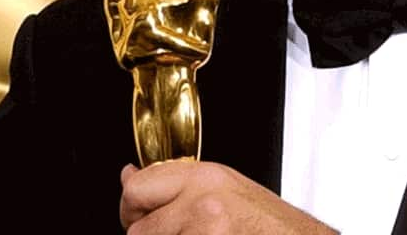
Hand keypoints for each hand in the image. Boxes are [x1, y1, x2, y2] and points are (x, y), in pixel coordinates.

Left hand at [119, 161, 336, 234]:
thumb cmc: (277, 230)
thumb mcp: (227, 192)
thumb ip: (178, 186)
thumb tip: (129, 177)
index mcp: (206, 177)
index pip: (137, 188)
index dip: (132, 210)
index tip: (138, 219)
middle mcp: (203, 202)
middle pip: (139, 232)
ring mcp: (205, 233)